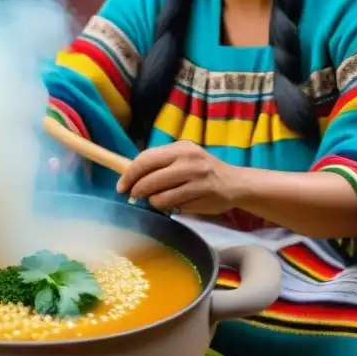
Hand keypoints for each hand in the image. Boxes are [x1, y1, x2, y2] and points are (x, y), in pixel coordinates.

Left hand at [116, 140, 240, 214]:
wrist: (235, 183)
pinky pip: (174, 206)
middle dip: (136, 190)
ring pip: (160, 196)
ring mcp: (197, 179)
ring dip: (152, 201)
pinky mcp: (203, 195)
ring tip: (155, 200)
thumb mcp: (183, 158)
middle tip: (132, 196)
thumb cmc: (202, 170)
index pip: (146, 159)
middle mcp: (189, 161)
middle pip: (150, 178)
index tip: (121, 185)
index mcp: (180, 148)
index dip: (130, 174)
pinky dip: (167, 207)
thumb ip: (161, 162)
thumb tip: (130, 174)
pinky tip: (171, 205)